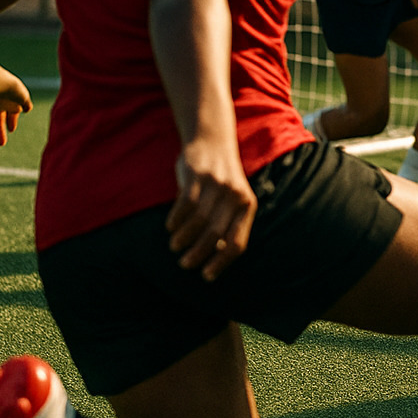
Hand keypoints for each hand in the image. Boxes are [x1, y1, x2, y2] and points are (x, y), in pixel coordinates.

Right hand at [166, 138, 256, 281]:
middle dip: (199, 254)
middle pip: (215, 234)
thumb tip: (215, 254)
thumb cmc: (220, 180)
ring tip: (175, 246)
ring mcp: (217, 185)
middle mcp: (236, 196)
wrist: (213, 141)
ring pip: (198, 220)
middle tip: (185, 264)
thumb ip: (226, 223)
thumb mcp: (231, 199)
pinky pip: (185, 204)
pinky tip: (170, 227)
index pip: (237, 242)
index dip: (221, 262)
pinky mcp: (198, 175)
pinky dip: (176, 219)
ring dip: (184, 238)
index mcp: (247, 206)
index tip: (206, 276)